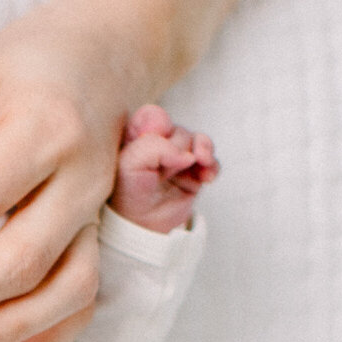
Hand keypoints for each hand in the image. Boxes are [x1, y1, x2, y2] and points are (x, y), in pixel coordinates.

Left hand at [0, 0, 140, 341]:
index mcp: (46, 130)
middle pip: (18, 259)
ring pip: (64, 291)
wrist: (109, 52)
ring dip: (3, 329)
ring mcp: (97, 215)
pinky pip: (84, 301)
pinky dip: (46, 337)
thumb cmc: (28, 66)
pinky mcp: (100, 237)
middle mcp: (81, 180)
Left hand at [110, 105, 218, 234]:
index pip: (152, 115)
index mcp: (136, 137)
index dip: (159, 123)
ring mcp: (178, 158)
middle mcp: (158, 145)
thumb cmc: (127, 194)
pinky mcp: (194, 173)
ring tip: (202, 163)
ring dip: (203, 150)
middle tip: (166, 168)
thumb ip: (153, 147)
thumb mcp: (129, 165)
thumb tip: (186, 153)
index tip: (156, 136)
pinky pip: (212, 161)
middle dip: (178, 146)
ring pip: (198, 141)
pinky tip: (207, 177)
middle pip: (179, 130)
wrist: (141, 226)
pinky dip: (213, 166)